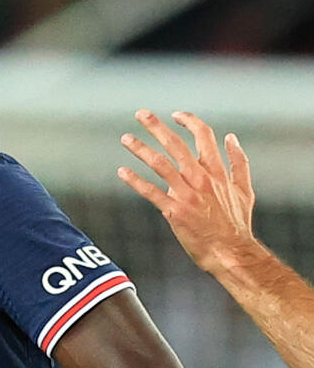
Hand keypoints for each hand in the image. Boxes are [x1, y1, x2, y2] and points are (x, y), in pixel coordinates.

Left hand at [117, 109, 256, 274]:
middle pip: (175, 144)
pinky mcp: (174, 210)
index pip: (203, 136)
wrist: (231, 253)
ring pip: (159, 164)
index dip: (189, 121)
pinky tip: (122, 171)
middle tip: (140, 113)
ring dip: (140, 149)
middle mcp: (200, 178)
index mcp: (216, 171)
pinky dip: (135, 180)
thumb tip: (232, 138)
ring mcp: (186, 194)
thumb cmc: (237, 224)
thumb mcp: (245, 189)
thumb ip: (239, 162)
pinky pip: (150, 192)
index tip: (175, 115)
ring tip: (125, 138)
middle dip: (156, 126)